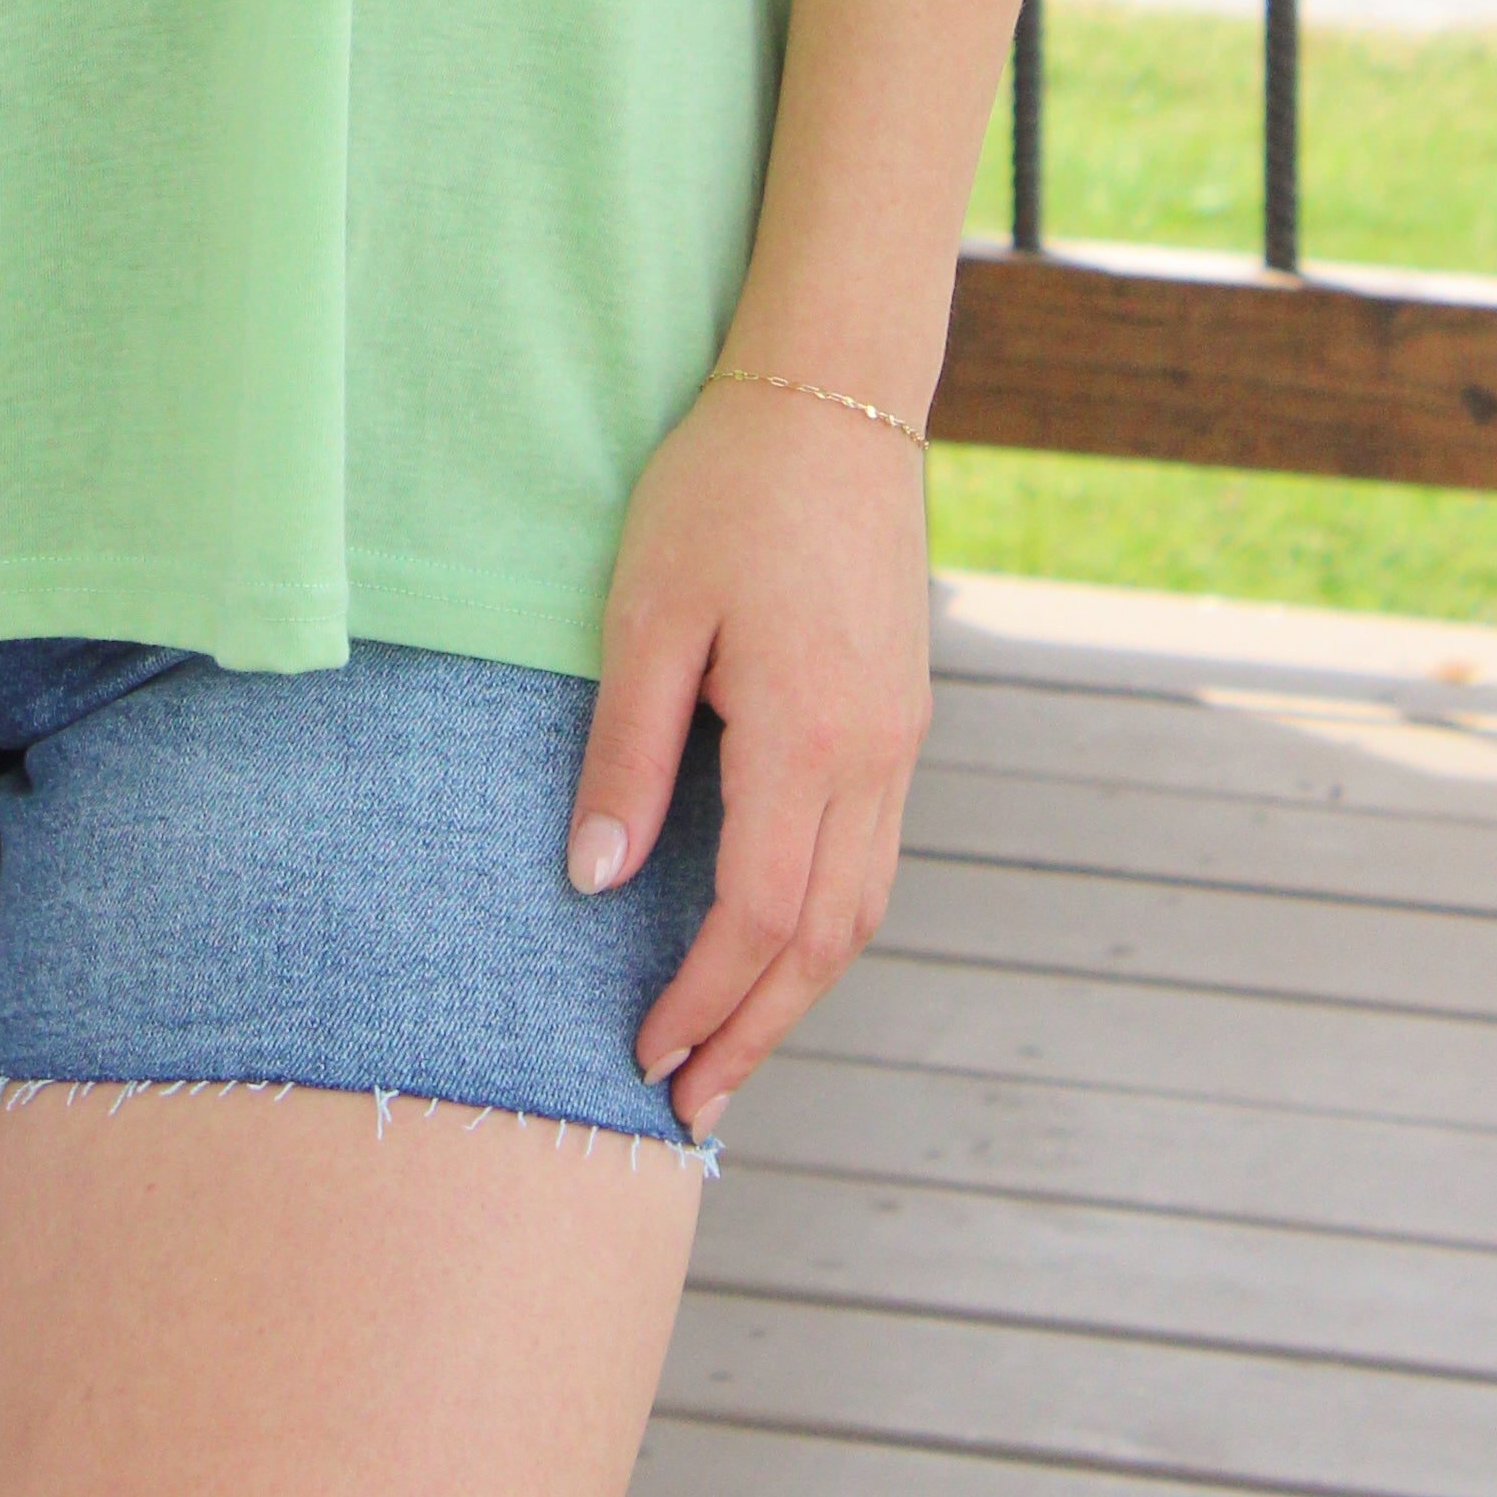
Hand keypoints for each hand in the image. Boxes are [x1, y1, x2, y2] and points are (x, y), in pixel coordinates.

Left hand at [564, 370, 932, 1135]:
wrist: (834, 395)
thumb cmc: (724, 488)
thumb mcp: (648, 611)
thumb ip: (624, 753)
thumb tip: (593, 880)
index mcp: (807, 735)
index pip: (757, 917)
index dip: (701, 998)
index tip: (642, 1053)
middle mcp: (874, 755)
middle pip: (825, 942)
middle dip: (755, 1030)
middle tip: (689, 1100)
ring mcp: (900, 738)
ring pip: (863, 909)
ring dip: (798, 990)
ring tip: (729, 1046)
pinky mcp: (902, 714)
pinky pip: (873, 855)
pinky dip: (824, 924)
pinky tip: (775, 941)